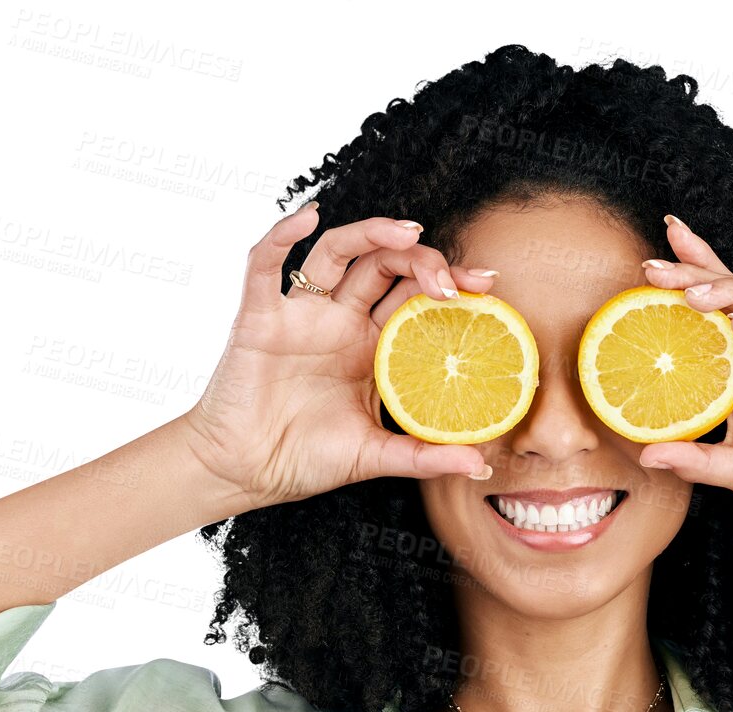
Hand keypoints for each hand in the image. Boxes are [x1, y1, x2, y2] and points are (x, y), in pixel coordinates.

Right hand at [183, 202, 498, 511]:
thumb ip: (425, 457)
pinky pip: (264, 266)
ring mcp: (301, 315)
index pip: (415, 296)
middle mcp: (339, 320)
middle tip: (453, 282)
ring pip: (337, 251)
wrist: (245, 473)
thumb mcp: (375, 457)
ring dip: (372, 233)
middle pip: (384, 265)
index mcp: (371, 346)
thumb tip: (481, 467)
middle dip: (423, 261)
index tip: (487, 285)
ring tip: (408, 233)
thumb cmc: (304, 459)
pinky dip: (281, 235)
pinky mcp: (259, 318)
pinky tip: (305, 216)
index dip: (451, 282)